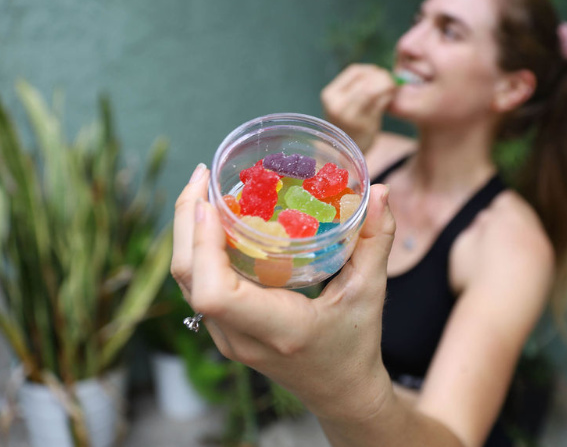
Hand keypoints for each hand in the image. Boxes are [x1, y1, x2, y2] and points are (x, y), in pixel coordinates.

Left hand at [171, 165, 395, 420]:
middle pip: (189, 278)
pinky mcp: (224, 330)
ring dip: (187, 232)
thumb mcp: (371, 292)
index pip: (216, 295)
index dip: (204, 247)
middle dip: (186, 222)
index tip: (212, 205)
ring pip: (187, 281)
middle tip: (202, 176)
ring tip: (203, 190)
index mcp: (278, 329)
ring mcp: (227, 336)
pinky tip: (213, 220)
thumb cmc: (356, 344)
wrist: (340, 390)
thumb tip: (380, 190)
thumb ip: (375, 240)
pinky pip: (197, 285)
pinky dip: (198, 248)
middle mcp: (241, 337)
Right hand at [321, 64, 396, 153]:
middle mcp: (337, 105)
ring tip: (392, 87)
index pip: (354, 71)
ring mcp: (350, 116)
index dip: (371, 69)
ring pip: (373, 90)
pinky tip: (391, 98)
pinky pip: (381, 104)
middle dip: (382, 77)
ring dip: (387, 85)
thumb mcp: (344, 102)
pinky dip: (389, 97)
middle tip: (391, 79)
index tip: (380, 72)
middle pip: (365, 80)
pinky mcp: (364, 125)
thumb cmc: (348, 122)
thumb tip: (380, 72)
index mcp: (329, 95)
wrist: (344, 152)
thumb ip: (358, 86)